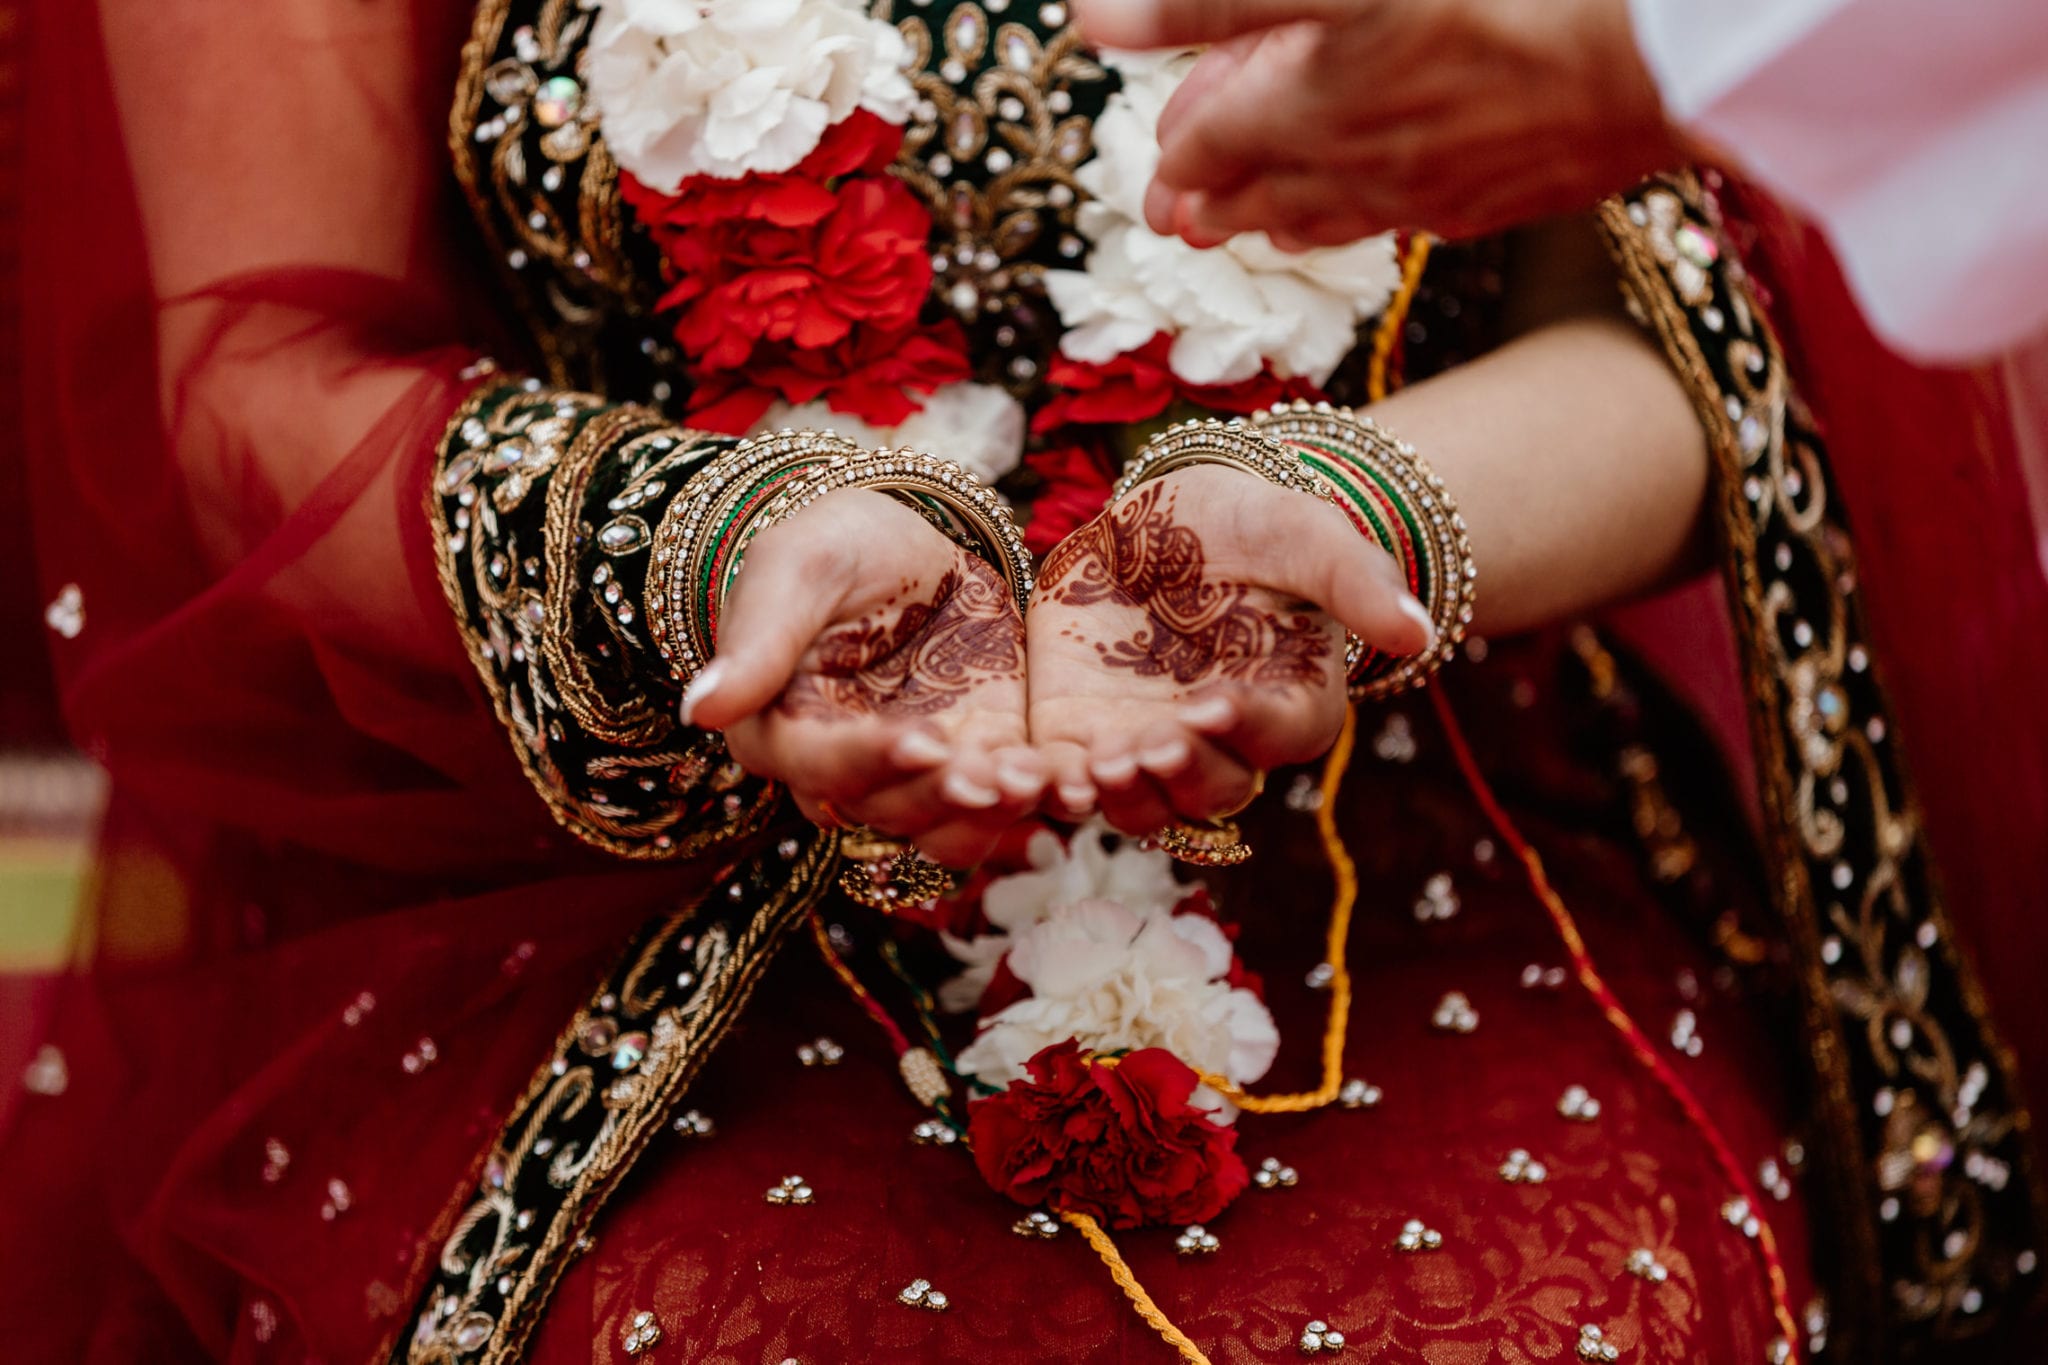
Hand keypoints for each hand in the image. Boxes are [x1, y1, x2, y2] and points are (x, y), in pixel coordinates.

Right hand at [683, 490, 1043, 866]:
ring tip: (1036, 783)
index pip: (815, 763)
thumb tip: (700, 708)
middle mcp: (843, 768)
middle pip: (885, 809)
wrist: (906, 544)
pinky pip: (999, 803)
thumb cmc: (834, 548)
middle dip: (941, 796)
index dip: (866, 760)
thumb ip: (760, 638)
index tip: (919, 740)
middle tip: (992, 775)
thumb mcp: (799, 568)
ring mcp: (914, 773)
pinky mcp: (976, 760)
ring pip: (942, 828)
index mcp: (780, 726)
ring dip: (990, 815)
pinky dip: (1032, 802)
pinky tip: (1067, 783)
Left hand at [1026, 465, 1429, 834]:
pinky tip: (1024, 778)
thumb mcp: (1302, 533)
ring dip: (1117, 795)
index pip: (1280, 735)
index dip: (1249, 727)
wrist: (1169, 515)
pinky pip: (1067, 781)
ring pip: (1138, 802)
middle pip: (1208, 787)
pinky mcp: (1081, 737)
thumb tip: (1419, 633)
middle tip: (1150, 744)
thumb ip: (1355, 580)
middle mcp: (1222, 745)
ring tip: (1090, 772)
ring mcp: (1148, 747)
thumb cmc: (1254, 524)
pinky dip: (1049, 790)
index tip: (1218, 703)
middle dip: (1179, 771)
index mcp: (1289, 704)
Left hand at [1075, 0, 1684, 248]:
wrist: (1673, 41)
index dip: (1176, 145)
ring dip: (1278, 220)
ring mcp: (1435, 187)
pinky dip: (1358, 221)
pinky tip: (1362, 218)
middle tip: (1175, 218)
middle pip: (1263, 192)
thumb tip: (1093, 16)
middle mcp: (1363, 161)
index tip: (1156, 156)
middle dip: (1211, 202)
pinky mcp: (1501, 196)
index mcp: (1311, 101)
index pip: (1212, 140)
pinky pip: (1404, 221)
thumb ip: (1211, 1)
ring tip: (1249, 231)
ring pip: (1332, 215)